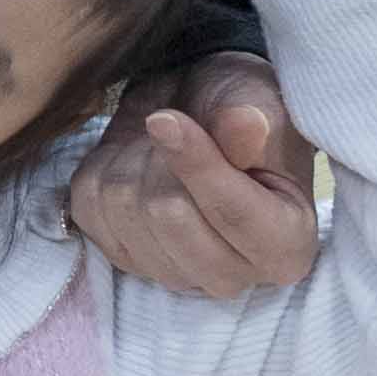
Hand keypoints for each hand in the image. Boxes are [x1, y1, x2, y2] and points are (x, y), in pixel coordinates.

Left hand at [77, 58, 322, 302]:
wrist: (192, 110)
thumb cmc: (237, 108)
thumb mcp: (256, 99)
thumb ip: (251, 118)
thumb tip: (246, 126)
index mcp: (288, 246)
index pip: (233, 215)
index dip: (197, 163)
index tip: (166, 118)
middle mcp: (233, 275)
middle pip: (169, 215)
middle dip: (163, 158)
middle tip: (176, 127)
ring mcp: (172, 272)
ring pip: (125, 209)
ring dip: (132, 159)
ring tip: (158, 145)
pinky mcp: (121, 256)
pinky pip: (88, 209)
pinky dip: (102, 170)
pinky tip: (132, 161)